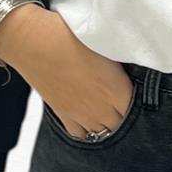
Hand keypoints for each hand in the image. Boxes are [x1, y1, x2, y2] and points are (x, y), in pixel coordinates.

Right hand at [0, 5, 134, 137]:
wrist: (32, 42)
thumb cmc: (68, 37)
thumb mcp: (105, 47)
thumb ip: (121, 67)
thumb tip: (128, 72)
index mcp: (117, 90)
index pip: (138, 109)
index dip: (140, 102)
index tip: (137, 93)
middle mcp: (102, 108)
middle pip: (122, 124)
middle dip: (125, 115)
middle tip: (122, 102)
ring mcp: (81, 115)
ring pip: (103, 132)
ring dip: (108, 124)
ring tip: (108, 111)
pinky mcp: (63, 115)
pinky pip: (80, 134)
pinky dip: (87, 130)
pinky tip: (89, 118)